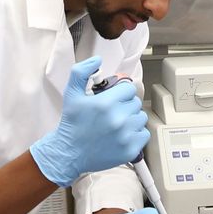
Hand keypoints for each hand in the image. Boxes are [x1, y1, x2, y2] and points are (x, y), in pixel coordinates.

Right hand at [30, 56, 149, 186]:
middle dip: (125, 105)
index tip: (113, 98)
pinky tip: (122, 135)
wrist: (69, 153)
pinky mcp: (130, 149)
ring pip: (141, 118)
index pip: (129, 89)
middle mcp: (118, 118)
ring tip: (117, 124)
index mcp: (106, 103)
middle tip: (112, 112)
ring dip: (132, 119)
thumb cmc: (72, 123)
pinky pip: (144, 134)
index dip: (121, 92)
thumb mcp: (71, 93)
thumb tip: (97, 60)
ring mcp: (126, 135)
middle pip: (135, 102)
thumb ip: (81, 71)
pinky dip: (136, 134)